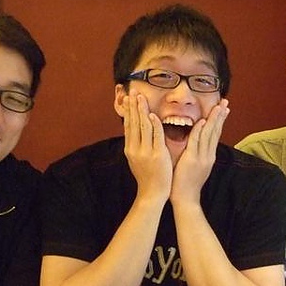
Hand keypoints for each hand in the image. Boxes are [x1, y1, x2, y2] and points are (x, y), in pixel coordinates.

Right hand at [122, 89, 171, 204]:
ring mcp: (145, 151)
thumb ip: (136, 145)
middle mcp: (135, 148)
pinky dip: (154, 124)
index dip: (128, 111)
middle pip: (134, 123)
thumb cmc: (147, 176)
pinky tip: (153, 115)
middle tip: (133, 92)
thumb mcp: (136, 159)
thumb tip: (133, 132)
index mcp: (130, 148)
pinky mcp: (157, 155)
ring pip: (143, 127)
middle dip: (133, 106)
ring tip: (141, 98)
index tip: (127, 98)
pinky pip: (155, 136)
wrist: (152, 193)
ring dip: (142, 110)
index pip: (128, 125)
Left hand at [171, 99, 229, 204]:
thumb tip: (197, 143)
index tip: (223, 109)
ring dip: (213, 119)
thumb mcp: (195, 166)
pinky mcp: (192, 160)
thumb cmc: (186, 184)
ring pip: (209, 134)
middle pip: (216, 131)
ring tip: (218, 106)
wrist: (186, 200)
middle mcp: (208, 155)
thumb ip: (197, 154)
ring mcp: (202, 157)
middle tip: (226, 102)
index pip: (215, 134)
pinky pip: (196, 142)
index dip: (219, 121)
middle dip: (220, 116)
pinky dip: (199, 131)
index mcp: (209, 156)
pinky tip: (202, 121)